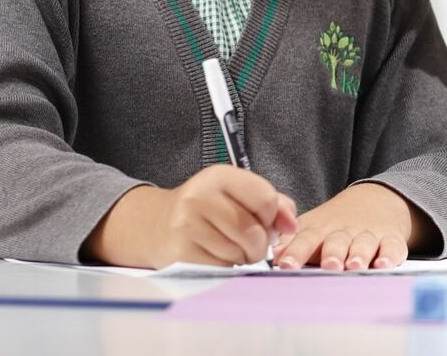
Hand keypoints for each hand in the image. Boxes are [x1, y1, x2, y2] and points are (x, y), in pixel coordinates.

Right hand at [86, 165, 296, 268]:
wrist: (156, 225)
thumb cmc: (207, 209)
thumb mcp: (237, 193)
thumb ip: (273, 202)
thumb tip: (290, 224)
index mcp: (219, 176)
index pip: (265, 198)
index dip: (274, 216)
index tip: (269, 222)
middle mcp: (199, 198)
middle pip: (253, 231)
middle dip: (260, 243)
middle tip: (250, 242)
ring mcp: (186, 227)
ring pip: (238, 253)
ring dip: (242, 257)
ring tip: (230, 246)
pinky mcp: (180, 254)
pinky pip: (221, 268)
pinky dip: (226, 267)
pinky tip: (216, 256)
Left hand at [273, 182, 422, 270]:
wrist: (375, 200)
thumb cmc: (334, 223)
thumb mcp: (311, 226)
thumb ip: (291, 241)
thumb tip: (270, 255)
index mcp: (320, 229)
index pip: (306, 238)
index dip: (296, 251)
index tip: (286, 264)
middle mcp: (344, 231)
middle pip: (337, 241)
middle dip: (332, 253)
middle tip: (328, 265)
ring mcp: (369, 234)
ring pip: (364, 244)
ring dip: (359, 254)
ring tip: (354, 266)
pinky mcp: (391, 239)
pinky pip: (393, 247)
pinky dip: (390, 256)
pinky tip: (383, 264)